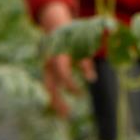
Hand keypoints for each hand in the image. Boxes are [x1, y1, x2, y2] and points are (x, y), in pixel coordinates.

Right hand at [38, 1, 96, 118]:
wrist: (55, 23)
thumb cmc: (74, 32)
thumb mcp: (84, 40)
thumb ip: (88, 57)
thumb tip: (93, 79)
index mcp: (58, 50)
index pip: (61, 70)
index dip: (69, 83)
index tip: (80, 93)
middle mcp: (49, 60)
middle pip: (50, 83)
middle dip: (58, 99)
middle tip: (68, 114)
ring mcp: (46, 65)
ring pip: (49, 87)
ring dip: (56, 102)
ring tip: (66, 116)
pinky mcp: (47, 70)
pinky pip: (52, 85)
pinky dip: (57, 96)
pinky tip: (64, 108)